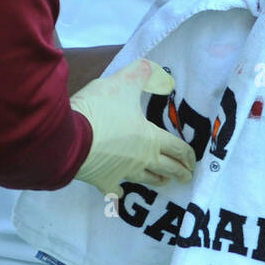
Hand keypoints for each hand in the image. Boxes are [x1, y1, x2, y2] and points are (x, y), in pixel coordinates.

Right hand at [70, 58, 196, 195]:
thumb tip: (160, 72)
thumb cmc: (100, 110)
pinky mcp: (102, 181)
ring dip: (156, 181)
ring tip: (163, 182)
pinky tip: (120, 192)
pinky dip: (118, 191)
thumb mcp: (124, 83)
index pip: (176, 148)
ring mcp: (122, 173)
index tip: (193, 161)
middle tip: (187, 177)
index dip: (187, 154)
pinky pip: (114, 190)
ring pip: (145, 180)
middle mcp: (141, 159)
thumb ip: (143, 74)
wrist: (70, 137)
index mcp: (150, 138)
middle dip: (179, 172)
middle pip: (166, 168)